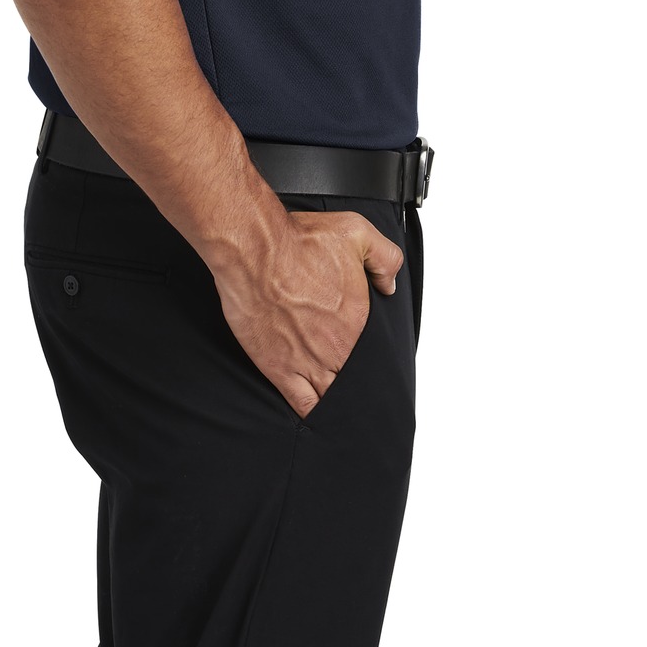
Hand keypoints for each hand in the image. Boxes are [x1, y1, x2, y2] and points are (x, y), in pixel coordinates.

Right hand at [213, 209, 403, 420]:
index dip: (367, 351)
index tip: (358, 344)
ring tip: (337, 400)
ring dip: (336, 398)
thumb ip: (384, 258)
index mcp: (358, 320)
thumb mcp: (356, 232)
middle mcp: (337, 347)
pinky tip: (316, 414)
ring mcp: (309, 363)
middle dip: (353, 379)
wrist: (256, 251)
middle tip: (347, 373)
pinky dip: (313, 414)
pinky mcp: (280, 370)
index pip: (372, 350)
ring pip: (332, 395)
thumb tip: (389, 284)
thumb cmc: (298, 241)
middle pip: (353, 377)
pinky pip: (303, 405)